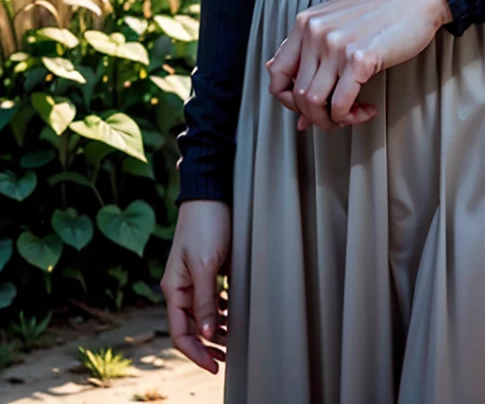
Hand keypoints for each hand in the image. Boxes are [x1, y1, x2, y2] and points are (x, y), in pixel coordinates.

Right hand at [161, 200, 230, 372]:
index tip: (215, 365)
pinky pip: (210, 299)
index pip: (180, 333)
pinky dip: (221, 311)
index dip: (196, 353)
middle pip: (191, 327)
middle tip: (228, 358)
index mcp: (174, 289)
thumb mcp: (206, 265)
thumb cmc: (205, 224)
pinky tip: (233, 314)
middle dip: (208, 345)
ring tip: (235, 338)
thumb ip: (205, 300)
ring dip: (217, 329)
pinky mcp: (206, 270)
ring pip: (202, 315)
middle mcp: (180, 287)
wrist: (210, 193)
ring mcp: (192, 279)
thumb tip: (207, 333)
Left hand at [266, 0, 451, 130]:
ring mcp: (335, 45)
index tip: (309, 107)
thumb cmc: (381, 12)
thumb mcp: (338, 25)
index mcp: (305, 23)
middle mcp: (314, 32)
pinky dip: (350, 117)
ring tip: (353, 114)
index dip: (288, 100)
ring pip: (313, 103)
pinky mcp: (360, 58)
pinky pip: (340, 105)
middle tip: (337, 117)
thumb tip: (302, 114)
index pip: (275, 74)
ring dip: (333, 120)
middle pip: (296, 95)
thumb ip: (315, 57)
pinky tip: (367, 109)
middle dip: (316, 116)